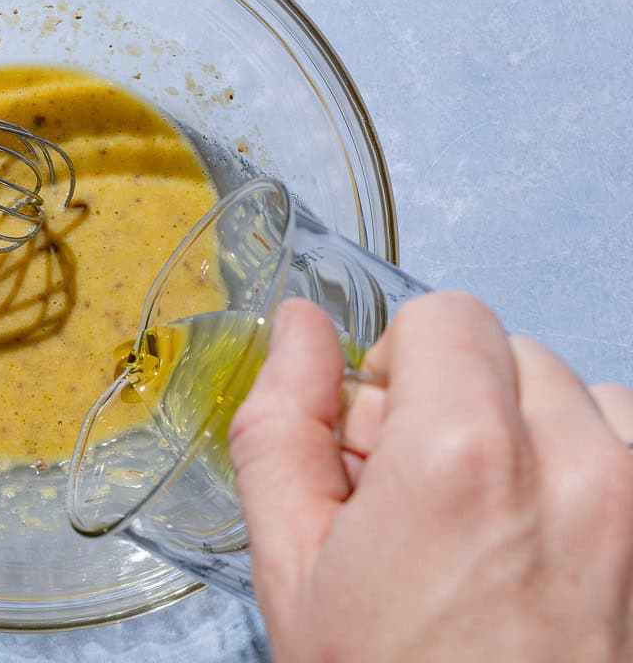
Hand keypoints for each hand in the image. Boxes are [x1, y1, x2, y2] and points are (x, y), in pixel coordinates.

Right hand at [228, 293, 632, 661]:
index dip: (395, 369)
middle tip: (418, 495)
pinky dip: (586, 467)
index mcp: (462, 458)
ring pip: (576, 395)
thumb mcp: (291, 564)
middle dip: (453, 401)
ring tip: (483, 522)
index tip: (381, 439)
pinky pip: (630, 446)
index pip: (446, 316)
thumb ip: (283, 424)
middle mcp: (575, 466)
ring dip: (525, 432)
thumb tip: (297, 328)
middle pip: (509, 351)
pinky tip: (539, 538)